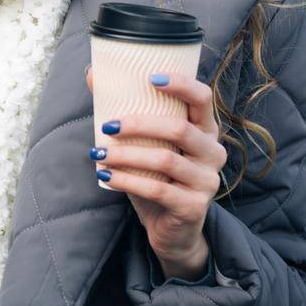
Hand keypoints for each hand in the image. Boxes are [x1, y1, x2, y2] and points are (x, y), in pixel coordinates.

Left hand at [84, 66, 225, 277]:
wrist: (171, 230)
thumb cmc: (157, 178)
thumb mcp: (146, 144)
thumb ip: (127, 111)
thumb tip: (92, 74)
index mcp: (205, 130)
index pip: (203, 99)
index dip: (182, 84)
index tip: (150, 77)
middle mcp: (213, 153)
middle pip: (180, 129)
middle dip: (139, 124)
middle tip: (107, 125)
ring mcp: (207, 181)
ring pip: (165, 160)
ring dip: (126, 155)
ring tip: (98, 153)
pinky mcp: (194, 207)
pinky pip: (157, 190)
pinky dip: (127, 181)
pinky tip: (106, 176)